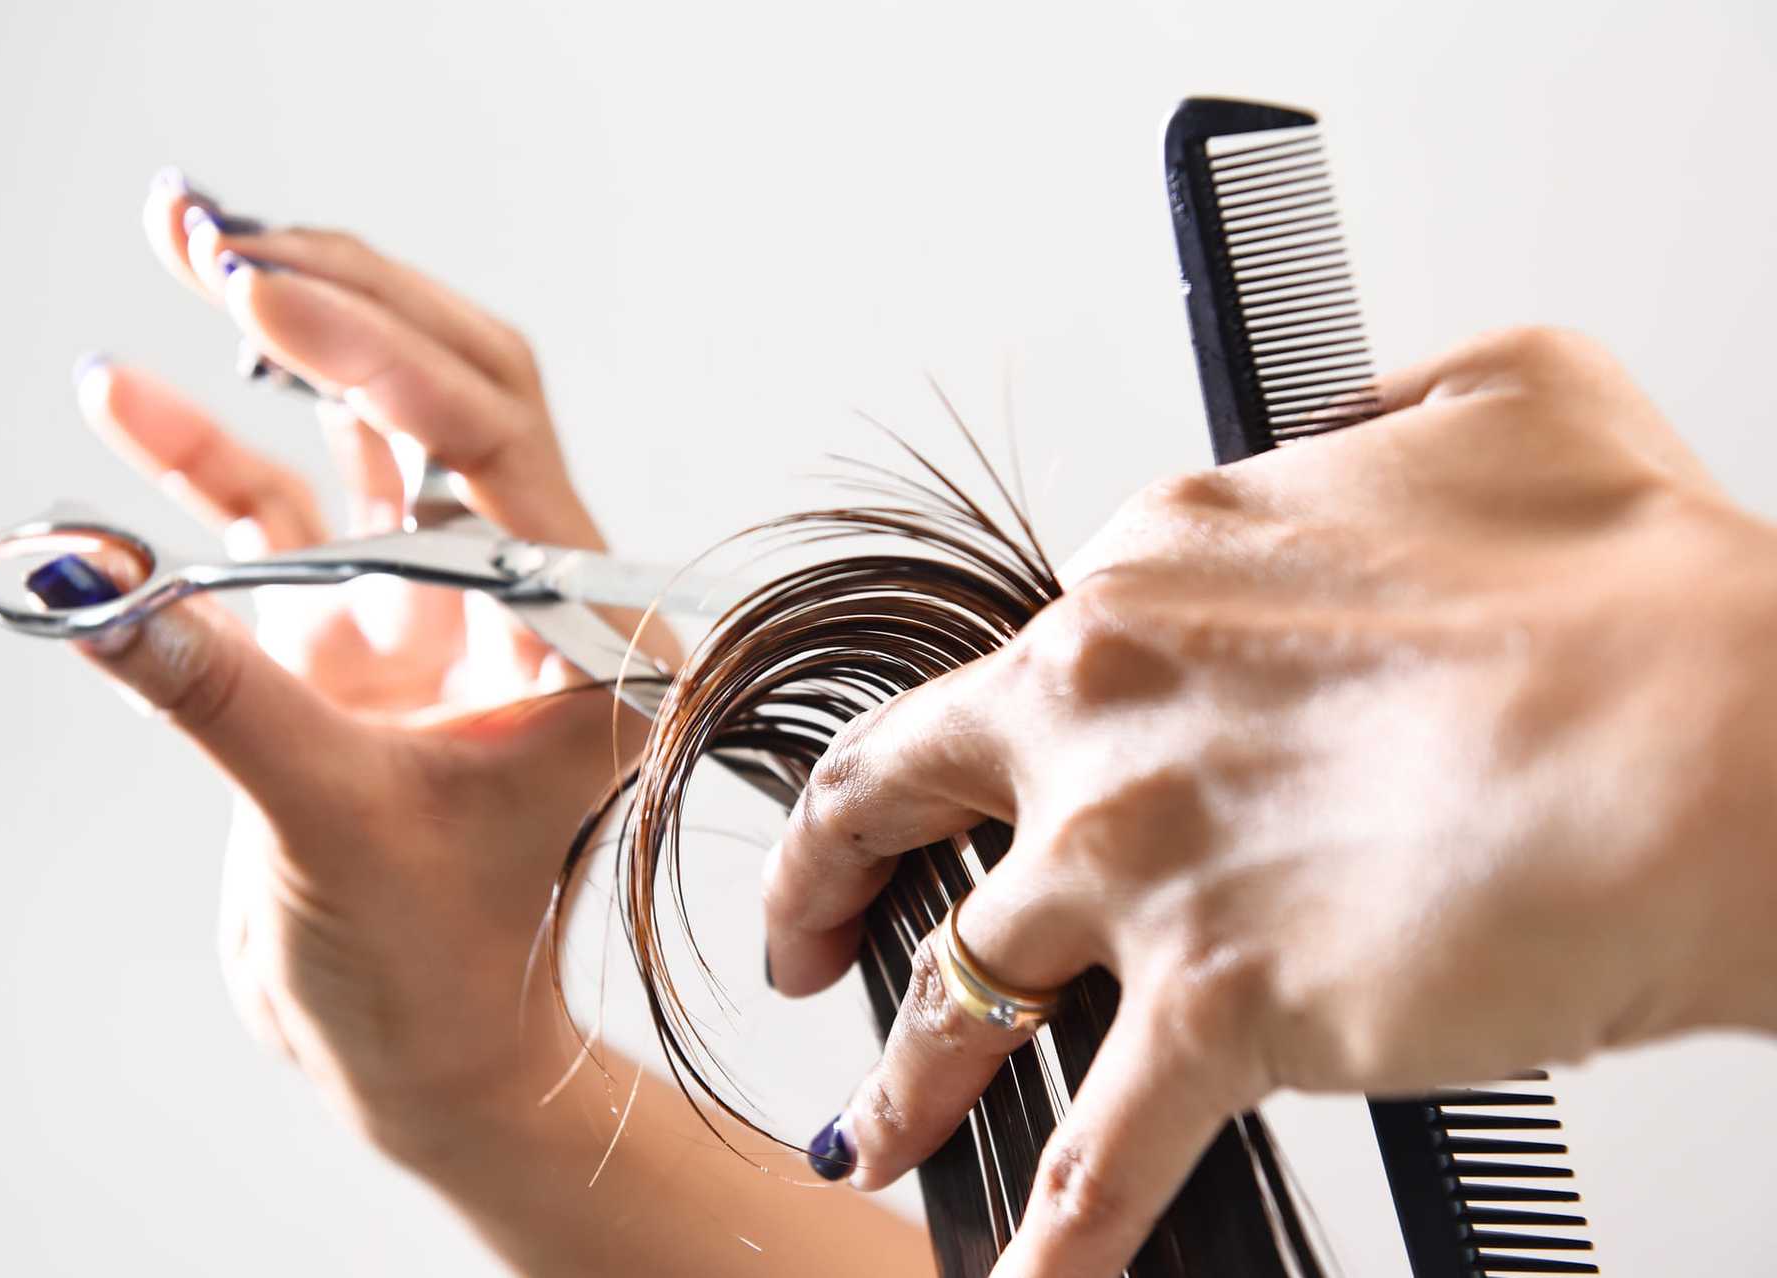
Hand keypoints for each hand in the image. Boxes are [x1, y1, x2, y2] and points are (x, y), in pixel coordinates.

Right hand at [77, 169, 642, 1154]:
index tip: (264, 292)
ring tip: (183, 232)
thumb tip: (84, 579)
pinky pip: (285, 516)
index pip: (496, 434)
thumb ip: (215, 695)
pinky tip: (123, 403)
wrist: (421, 1055)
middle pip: (448, 394)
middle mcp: (526, 597)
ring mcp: (440, 607)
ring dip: (279, 343)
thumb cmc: (434, 975)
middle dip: (344, 303)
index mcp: (585, 631)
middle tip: (227, 236)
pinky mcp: (360, 635)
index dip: (383, 348)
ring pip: (371, 432)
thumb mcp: (332, 826)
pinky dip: (205, 458)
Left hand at [763, 327, 1776, 1275]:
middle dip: (825, 873)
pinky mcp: (1215, 1003)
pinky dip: (1056, 1242)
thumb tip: (1340, 435)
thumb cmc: (1638, 587)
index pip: (1022, 667)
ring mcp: (1138, 863)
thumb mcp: (1502, 400)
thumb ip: (1379, 412)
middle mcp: (1104, 711)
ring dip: (906, 1079)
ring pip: (960, 990)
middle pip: (893, 794)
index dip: (1000, 733)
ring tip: (876, 1138)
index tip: (991, 778)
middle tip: (804, 936)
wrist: (1726, 740)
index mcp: (1150, 580)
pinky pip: (1100, 1158)